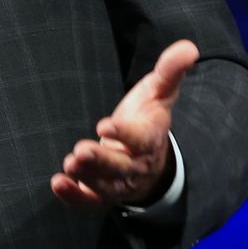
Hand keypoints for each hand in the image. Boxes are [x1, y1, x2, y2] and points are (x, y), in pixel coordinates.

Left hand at [50, 40, 197, 208]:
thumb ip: (170, 71)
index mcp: (150, 138)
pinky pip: (90, 201)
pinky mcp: (102, 194)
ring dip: (87, 177)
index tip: (105, 124)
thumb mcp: (160, 92)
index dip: (125, 133)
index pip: (141, 139)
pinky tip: (58, 183)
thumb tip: (189, 47)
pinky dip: (75, 196)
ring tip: (70, 164)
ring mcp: (119, 183)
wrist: (149, 157)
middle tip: (81, 151)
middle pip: (121, 167)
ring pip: (106, 186)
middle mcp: (136, 164)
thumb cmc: (149, 117)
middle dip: (102, 161)